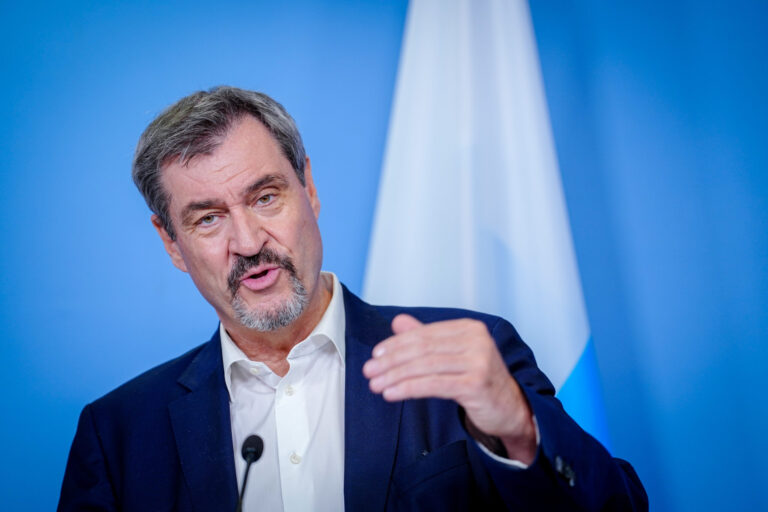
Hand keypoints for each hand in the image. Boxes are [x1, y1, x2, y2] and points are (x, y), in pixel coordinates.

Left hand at [362, 314, 536, 463]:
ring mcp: (478, 361)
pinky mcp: (476, 384)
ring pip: (425, 366)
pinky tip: (392, 393)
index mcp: (469, 328)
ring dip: (395, 376)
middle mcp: (476, 340)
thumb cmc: (480, 380)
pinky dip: (408, 388)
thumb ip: (428, 338)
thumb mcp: (454, 355)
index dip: (396, 344)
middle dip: (391, 360)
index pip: (424, 334)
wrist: (511, 408)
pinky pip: (434, 384)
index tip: (375, 355)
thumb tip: (398, 322)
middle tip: (369, 371)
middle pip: (423, 349)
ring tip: (376, 385)